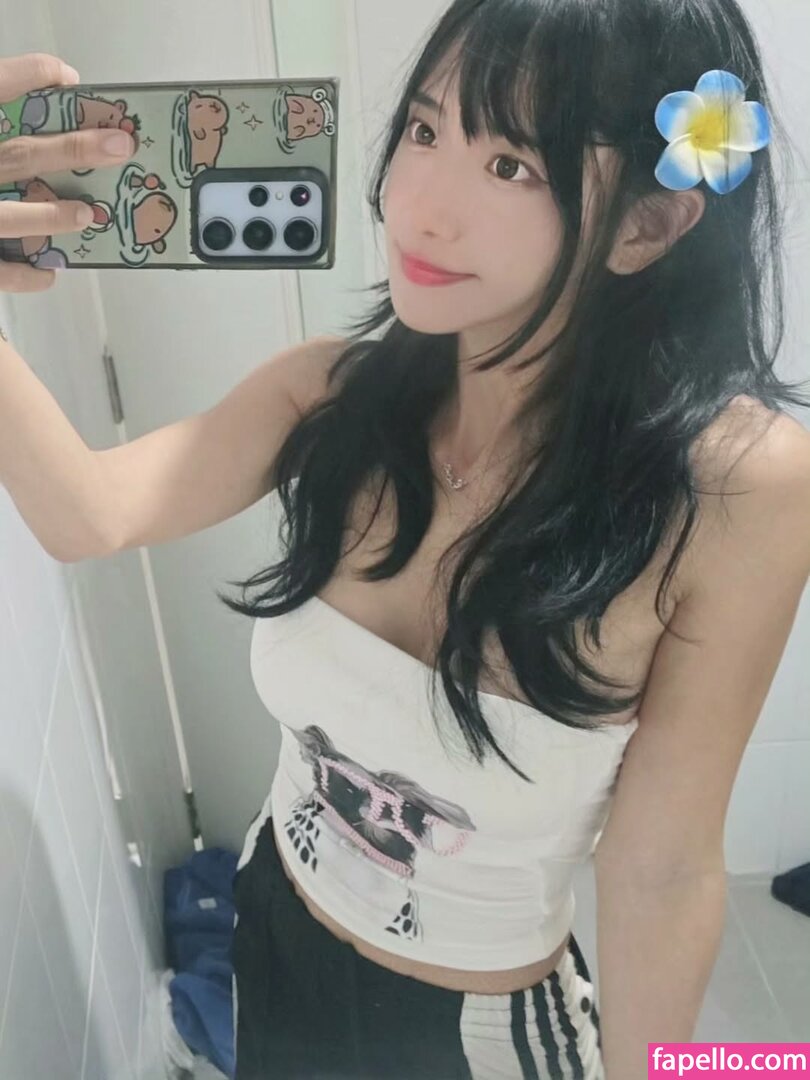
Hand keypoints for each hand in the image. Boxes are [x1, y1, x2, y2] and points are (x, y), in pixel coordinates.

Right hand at [0, 53, 135, 292]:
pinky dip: (25, 274)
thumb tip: (28, 100)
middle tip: (120, 145)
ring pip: (12, 215)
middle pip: (21, 155)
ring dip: (55, 216)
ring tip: (89, 214)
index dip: (30, 76)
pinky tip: (50, 272)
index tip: (68, 77)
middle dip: (74, 149)